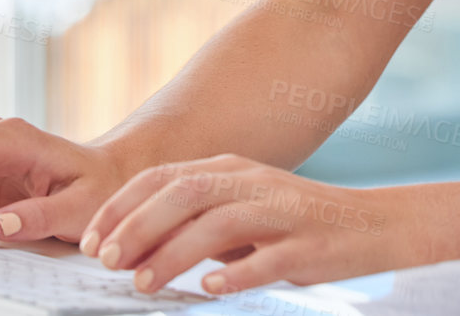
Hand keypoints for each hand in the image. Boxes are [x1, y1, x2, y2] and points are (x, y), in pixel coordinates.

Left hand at [76, 153, 397, 296]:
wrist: (369, 225)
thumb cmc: (293, 224)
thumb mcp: (239, 208)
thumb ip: (194, 217)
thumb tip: (129, 244)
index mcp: (229, 169)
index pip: (162, 177)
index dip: (121, 206)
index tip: (89, 240)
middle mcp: (251, 182)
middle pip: (184, 194)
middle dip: (137, 226)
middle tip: (105, 261)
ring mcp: (281, 212)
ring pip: (218, 224)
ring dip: (174, 253)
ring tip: (142, 282)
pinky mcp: (307, 245)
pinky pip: (268, 258)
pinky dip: (237, 273)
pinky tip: (211, 290)